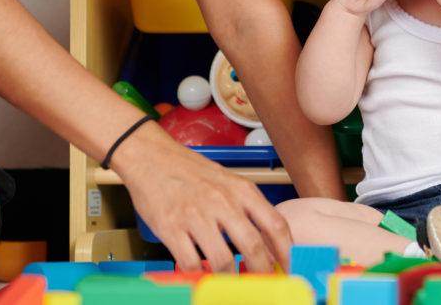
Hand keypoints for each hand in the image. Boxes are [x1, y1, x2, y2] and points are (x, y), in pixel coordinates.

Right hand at [112, 121, 290, 272]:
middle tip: (262, 283)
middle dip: (262, 273)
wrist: (151, 157)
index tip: (288, 267)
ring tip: (230, 280)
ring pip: (223, 261)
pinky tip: (201, 273)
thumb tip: (266, 241)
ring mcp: (196, 216)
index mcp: (241, 190)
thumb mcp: (227, 181)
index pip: (276, 225)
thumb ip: (246, 207)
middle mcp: (223, 202)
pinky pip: (191, 264)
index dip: (286, 252)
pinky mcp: (172, 228)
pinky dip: (198, 275)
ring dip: (229, 278)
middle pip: (254, 248)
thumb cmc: (190, 170)